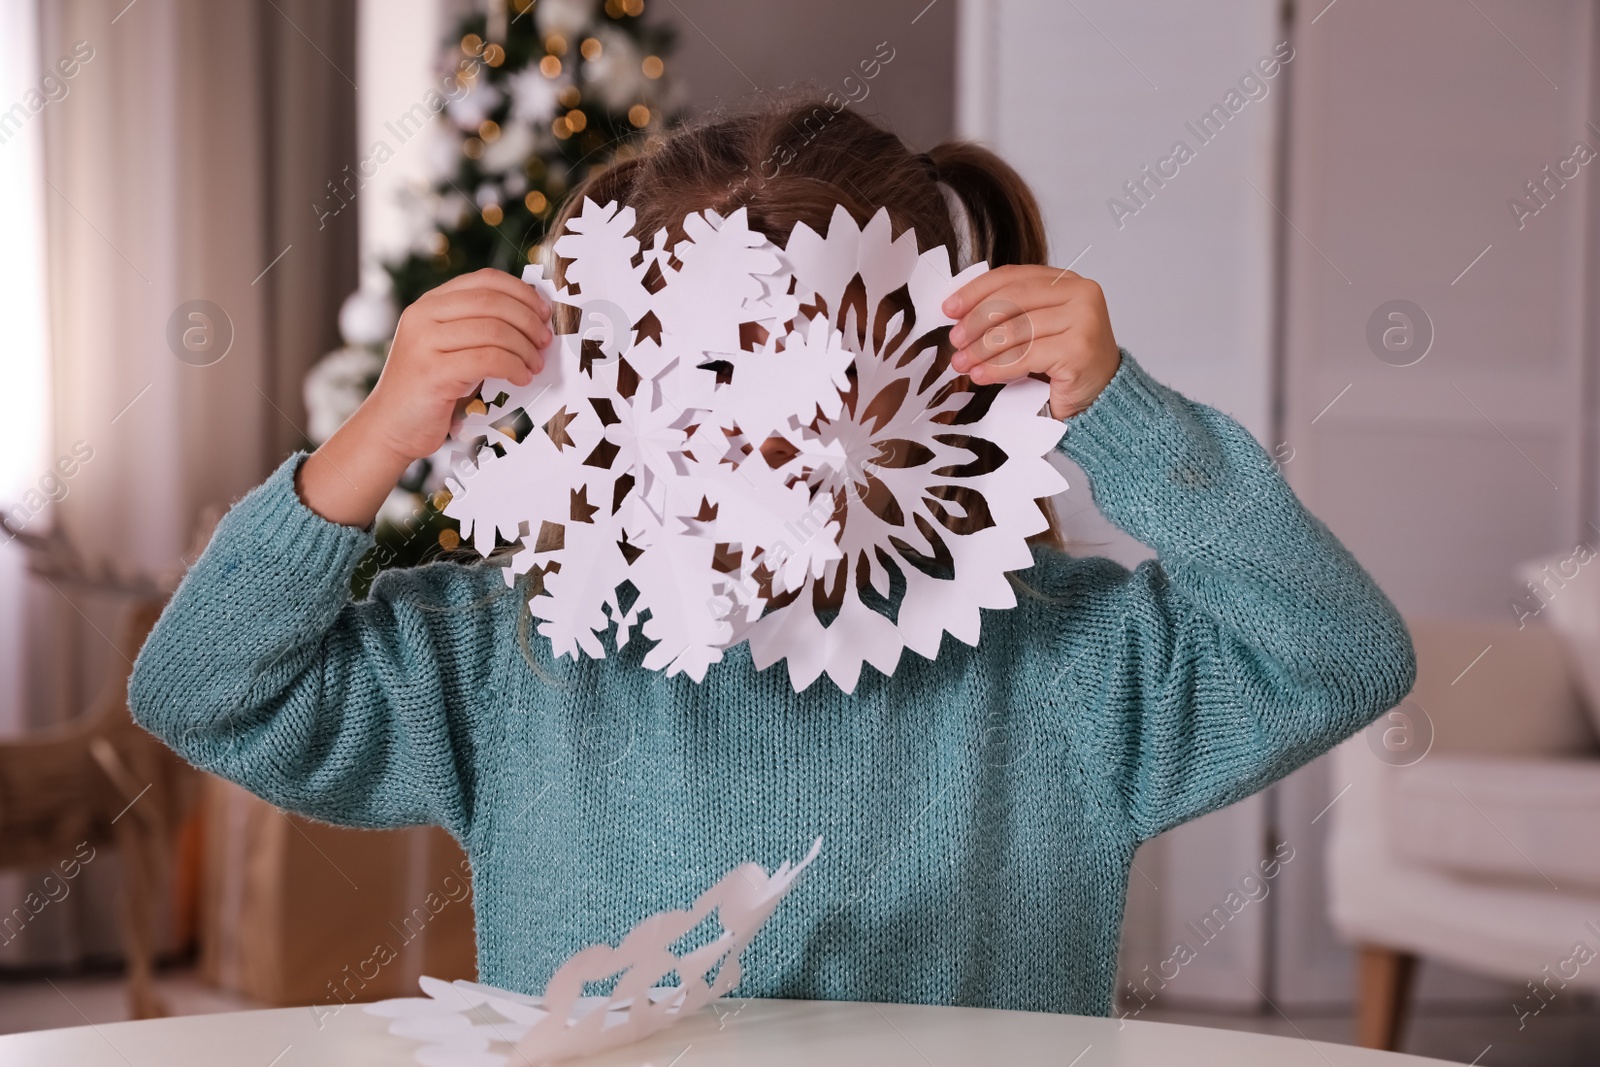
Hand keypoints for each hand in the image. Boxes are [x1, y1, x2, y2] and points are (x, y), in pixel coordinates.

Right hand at [297, 269, 551, 528]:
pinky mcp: (433, 372)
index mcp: (430, 304)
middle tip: (545, 340)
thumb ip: (478, 328)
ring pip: (493, 330)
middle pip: (492, 302)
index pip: (484, 280)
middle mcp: (423, 316)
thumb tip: (533, 317)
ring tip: (535, 364)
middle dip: (528, 320)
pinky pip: (488, 359)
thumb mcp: (451, 348)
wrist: (391, 428)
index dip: (521, 292)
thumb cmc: (431, 391)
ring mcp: (424, 342)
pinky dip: (514, 367)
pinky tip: (522, 377)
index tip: (544, 311)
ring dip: (524, 347)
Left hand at [943, 265, 1120, 419]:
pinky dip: (998, 367)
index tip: (950, 308)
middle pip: (1013, 299)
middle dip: (976, 321)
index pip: (1013, 276)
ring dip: (982, 349)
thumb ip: (1008, 314)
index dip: (976, 291)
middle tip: (955, 340)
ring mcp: (1084, 320)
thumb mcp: (1033, 329)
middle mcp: (1079, 294)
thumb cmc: (1064, 364)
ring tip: (963, 362)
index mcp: (1065, 281)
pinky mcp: (1080, 349)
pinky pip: (1026, 355)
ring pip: (1017, 329)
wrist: (1101, 397)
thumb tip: (959, 314)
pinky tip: (982, 375)